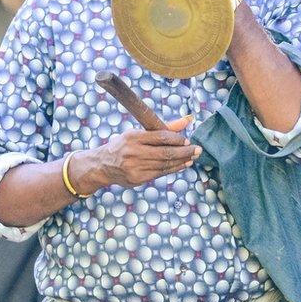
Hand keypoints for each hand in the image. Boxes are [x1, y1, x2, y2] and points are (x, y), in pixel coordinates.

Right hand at [73, 116, 199, 192]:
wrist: (102, 166)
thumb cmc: (122, 146)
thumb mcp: (136, 134)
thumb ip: (161, 129)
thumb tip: (185, 121)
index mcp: (133, 137)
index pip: (160, 137)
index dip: (177, 139)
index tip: (187, 139)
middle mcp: (134, 152)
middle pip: (166, 153)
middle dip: (185, 151)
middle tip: (198, 149)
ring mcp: (135, 167)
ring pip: (165, 165)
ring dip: (182, 161)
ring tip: (193, 157)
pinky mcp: (138, 179)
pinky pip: (161, 173)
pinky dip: (174, 169)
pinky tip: (183, 165)